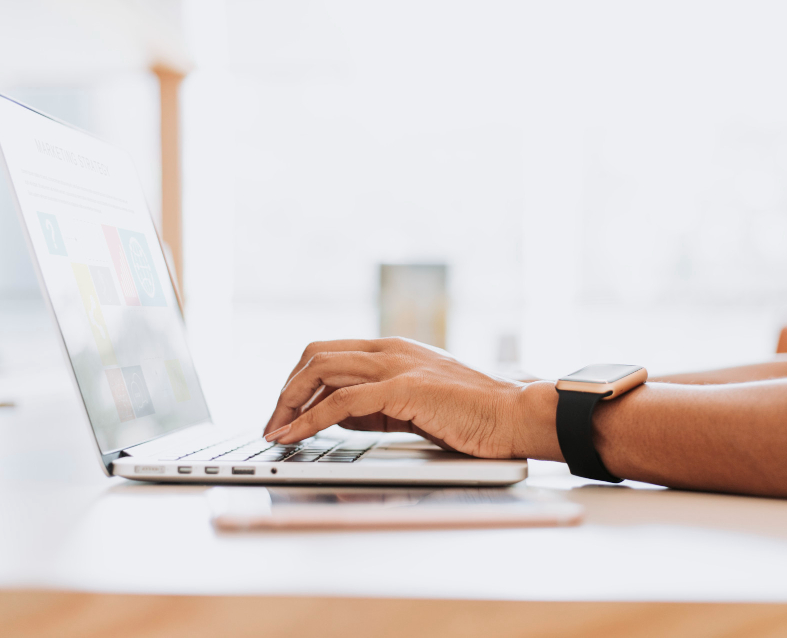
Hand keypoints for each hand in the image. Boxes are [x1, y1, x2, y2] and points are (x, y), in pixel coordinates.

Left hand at [262, 337, 561, 459]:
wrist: (514, 415)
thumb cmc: (472, 414)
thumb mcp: (414, 403)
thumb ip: (375, 404)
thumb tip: (335, 415)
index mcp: (392, 348)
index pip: (327, 352)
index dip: (297, 381)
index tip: (283, 412)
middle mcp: (390, 349)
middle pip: (315, 355)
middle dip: (285, 391)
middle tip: (272, 425)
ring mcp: (396, 365)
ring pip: (321, 370)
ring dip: (289, 403)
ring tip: (276, 433)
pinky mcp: (404, 389)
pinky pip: (342, 402)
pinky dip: (310, 420)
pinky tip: (296, 436)